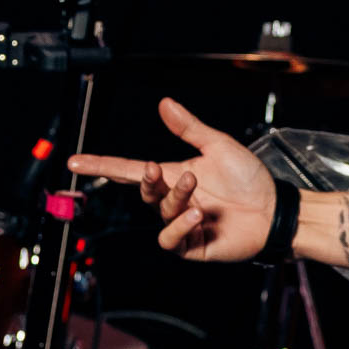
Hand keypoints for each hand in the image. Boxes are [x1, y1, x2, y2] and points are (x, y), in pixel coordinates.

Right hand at [68, 95, 276, 261]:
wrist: (274, 209)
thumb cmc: (249, 179)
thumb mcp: (219, 146)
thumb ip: (190, 128)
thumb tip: (165, 103)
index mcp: (174, 176)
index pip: (130, 170)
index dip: (102, 166)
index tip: (74, 161)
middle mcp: (173, 200)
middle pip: (143, 191)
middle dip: (147, 180)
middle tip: (158, 168)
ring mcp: (181, 224)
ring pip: (160, 213)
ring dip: (174, 198)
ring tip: (196, 187)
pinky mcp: (191, 245)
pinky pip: (171, 239)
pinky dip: (180, 226)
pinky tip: (198, 216)